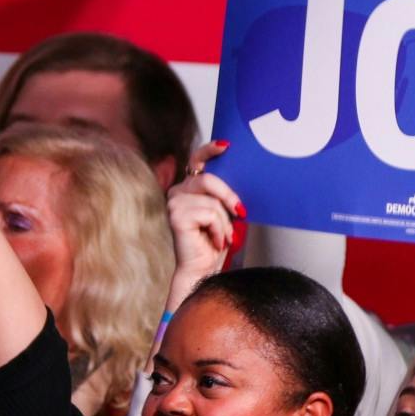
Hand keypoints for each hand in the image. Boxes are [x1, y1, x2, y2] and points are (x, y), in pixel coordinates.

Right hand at [166, 140, 243, 285]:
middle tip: (240, 212)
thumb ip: (225, 196)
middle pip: (208, 179)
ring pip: (212, 201)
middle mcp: (178, 191)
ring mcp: (174, 202)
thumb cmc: (214, 244)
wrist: (204, 270)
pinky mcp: (176, 215)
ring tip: (223, 236)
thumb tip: (239, 182)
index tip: (226, 146)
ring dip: (225, 222)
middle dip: (229, 197)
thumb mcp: (225, 214)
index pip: (196, 160)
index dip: (209, 150)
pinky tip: (215, 240)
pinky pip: (209, 213)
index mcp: (189, 188)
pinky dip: (219, 229)